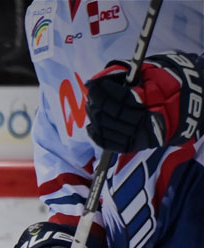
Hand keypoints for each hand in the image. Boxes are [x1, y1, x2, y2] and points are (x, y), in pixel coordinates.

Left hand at [86, 52, 203, 152]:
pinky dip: (98, 136)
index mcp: (154, 101)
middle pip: (113, 114)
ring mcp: (141, 135)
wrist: (185, 107)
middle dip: (97, 104)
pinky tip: (91, 126)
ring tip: (91, 106)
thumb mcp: (150, 74)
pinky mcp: (136, 145)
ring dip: (95, 117)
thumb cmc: (165, 86)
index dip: (104, 91)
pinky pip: (112, 144)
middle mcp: (147, 120)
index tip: (93, 84)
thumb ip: (125, 75)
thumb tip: (97, 80)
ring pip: (109, 129)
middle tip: (91, 95)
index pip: (122, 97)